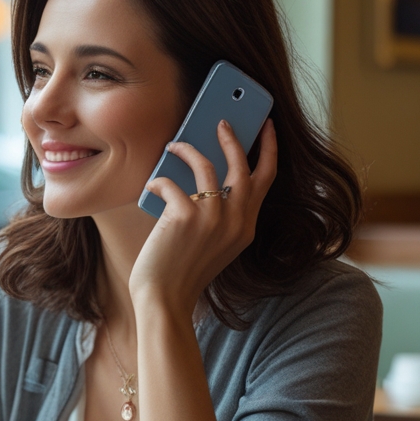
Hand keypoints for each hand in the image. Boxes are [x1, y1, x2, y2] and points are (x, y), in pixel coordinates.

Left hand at [129, 119, 276, 316]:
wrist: (165, 299)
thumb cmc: (181, 272)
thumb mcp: (212, 243)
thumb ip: (218, 214)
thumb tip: (205, 175)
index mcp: (246, 228)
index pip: (266, 179)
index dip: (268, 150)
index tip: (266, 128)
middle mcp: (236, 221)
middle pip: (244, 166)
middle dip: (235, 138)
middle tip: (222, 121)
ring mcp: (213, 218)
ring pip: (209, 165)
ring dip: (189, 149)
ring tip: (175, 145)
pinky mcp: (186, 216)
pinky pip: (172, 182)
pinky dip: (159, 181)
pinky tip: (151, 187)